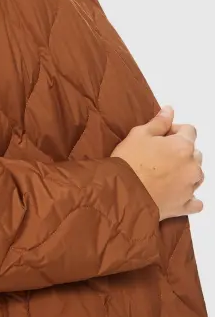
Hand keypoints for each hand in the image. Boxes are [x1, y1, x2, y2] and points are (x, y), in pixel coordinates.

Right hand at [110, 105, 203, 220]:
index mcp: (183, 146)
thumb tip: (169, 111)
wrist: (121, 193)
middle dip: (180, 151)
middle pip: (194, 153)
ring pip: (196, 175)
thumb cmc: (129, 162)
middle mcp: (192, 166)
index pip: (189, 130)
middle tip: (158, 155)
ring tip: (163, 174)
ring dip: (185, 172)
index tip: (160, 136)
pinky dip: (189, 197)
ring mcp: (190, 188)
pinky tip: (176, 194)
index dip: (175, 130)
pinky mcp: (184, 206)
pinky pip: (195, 202)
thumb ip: (159, 122)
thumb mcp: (139, 134)